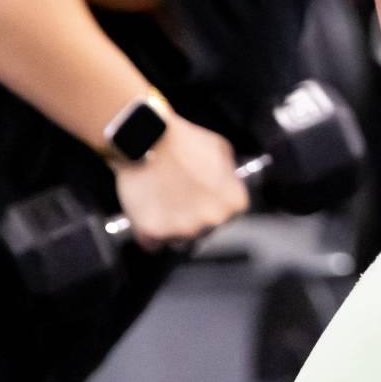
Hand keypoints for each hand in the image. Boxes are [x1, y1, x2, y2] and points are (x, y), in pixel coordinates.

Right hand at [111, 115, 248, 247]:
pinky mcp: (154, 233)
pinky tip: (147, 211)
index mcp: (234, 203)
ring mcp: (184, 229)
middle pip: (203, 232)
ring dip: (170, 228)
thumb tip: (228, 187)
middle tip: (178, 196)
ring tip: (161, 201)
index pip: (227, 217)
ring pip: (178, 241)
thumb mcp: (222, 150)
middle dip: (192, 218)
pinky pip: (152, 244)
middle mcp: (213, 220)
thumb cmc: (184, 140)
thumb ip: (229, 177)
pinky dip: (148, 233)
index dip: (212, 204)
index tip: (200, 195)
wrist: (147, 137)